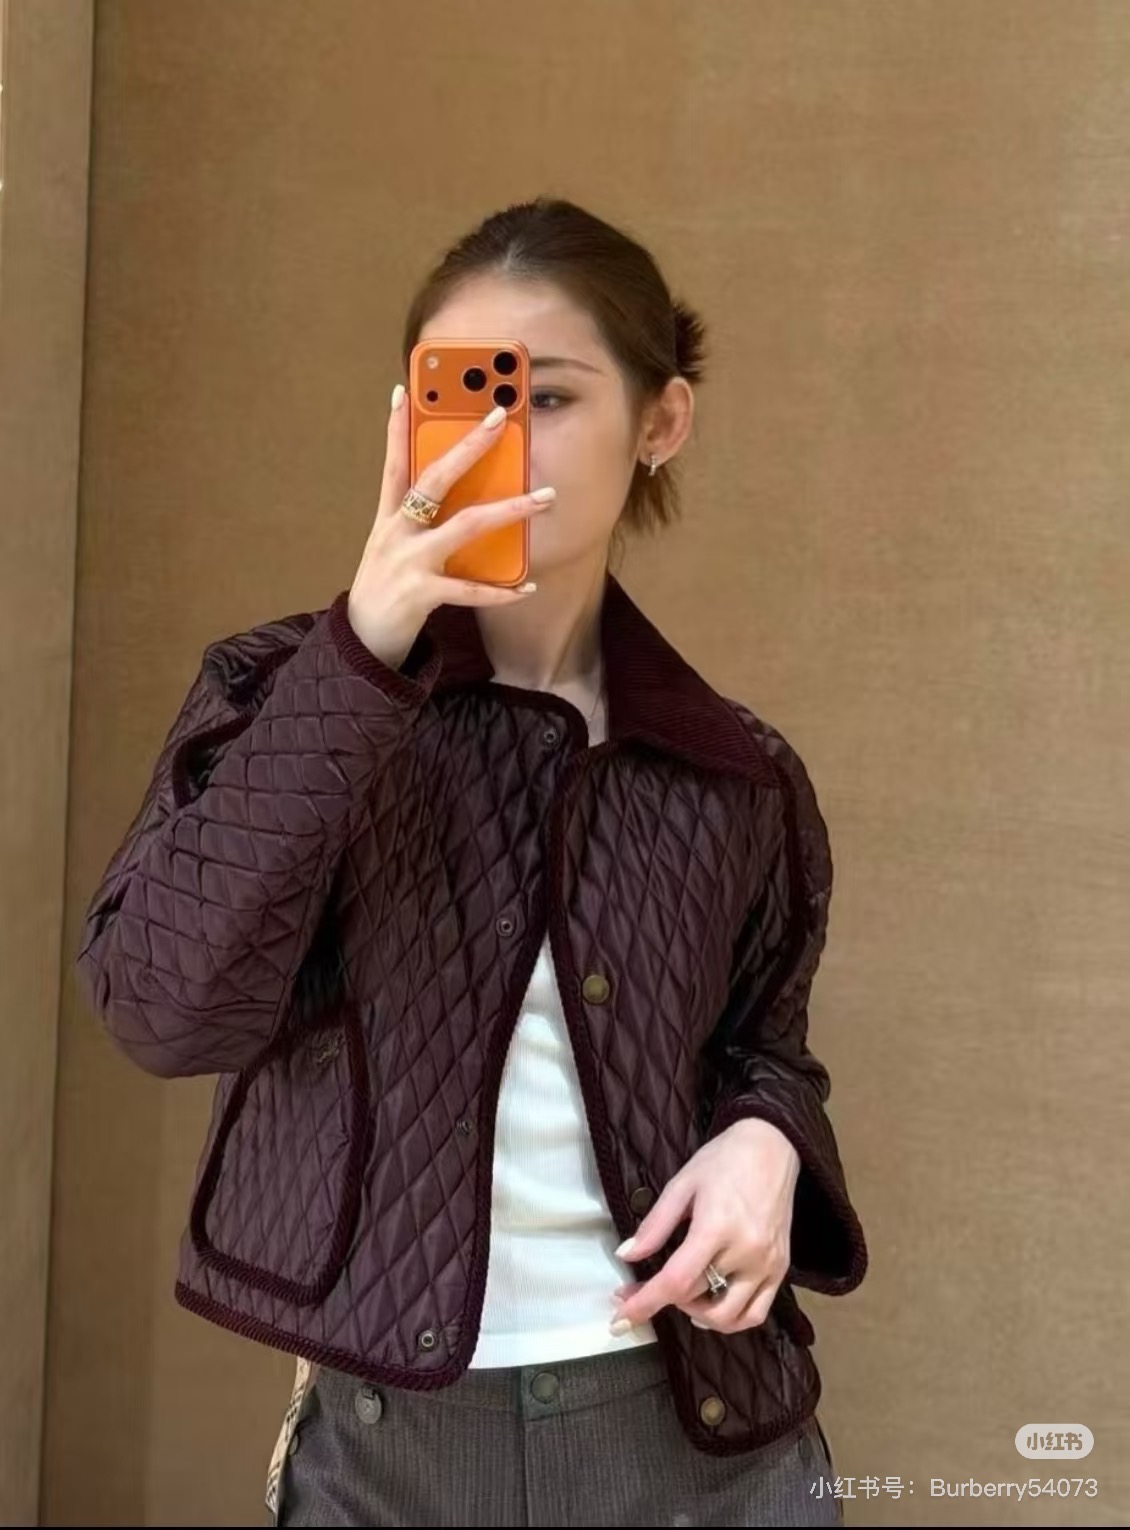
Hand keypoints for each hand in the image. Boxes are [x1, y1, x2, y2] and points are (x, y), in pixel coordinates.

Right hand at [347, 385, 555, 669]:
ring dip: (508, 510)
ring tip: (543, 498)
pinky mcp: (421, 593)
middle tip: (498, 419)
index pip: (393, 463)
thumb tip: (460, 500)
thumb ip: (417, 522)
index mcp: (389, 518)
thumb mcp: (393, 548)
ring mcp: (408, 561)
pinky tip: (527, 587)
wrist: (361, 641)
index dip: (396, 428)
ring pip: (464, 526)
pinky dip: (500, 591)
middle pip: (434, 480)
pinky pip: (469, 589)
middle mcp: (396, 533)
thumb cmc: (386, 589)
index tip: (404, 391)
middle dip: (468, 447)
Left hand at [609, 1119, 800, 1335]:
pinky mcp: (781, 1269)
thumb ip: (654, 1225)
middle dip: (660, 1301)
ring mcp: (767, 1264)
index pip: (677, 1281)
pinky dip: (731, 1320)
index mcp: (717, 1227)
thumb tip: (626, 1255)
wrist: (772, 1147)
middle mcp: (746, 1251)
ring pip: (727, 1316)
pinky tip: (712, 1308)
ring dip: (696, 1315)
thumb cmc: (723, 1160)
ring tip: (678, 1298)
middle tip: (638, 1291)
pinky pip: (756, 1313)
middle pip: (696, 1297)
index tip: (619, 1319)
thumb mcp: (681, 1184)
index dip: (645, 1304)